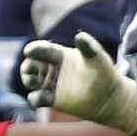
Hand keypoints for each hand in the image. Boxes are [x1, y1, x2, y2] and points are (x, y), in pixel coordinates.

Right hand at [18, 31, 136, 135]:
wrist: (108, 97)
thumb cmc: (103, 73)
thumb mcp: (97, 58)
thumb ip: (88, 47)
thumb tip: (79, 36)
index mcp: (59, 54)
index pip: (42, 49)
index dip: (34, 49)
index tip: (30, 51)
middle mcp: (51, 67)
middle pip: (31, 64)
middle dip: (27, 66)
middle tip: (30, 68)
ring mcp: (50, 83)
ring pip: (30, 81)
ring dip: (27, 80)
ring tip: (33, 81)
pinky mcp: (52, 99)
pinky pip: (37, 98)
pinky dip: (36, 98)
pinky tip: (42, 98)